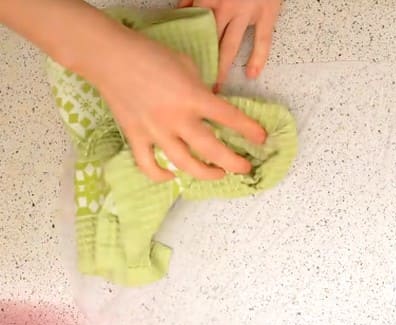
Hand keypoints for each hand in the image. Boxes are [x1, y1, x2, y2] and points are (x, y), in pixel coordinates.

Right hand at [93, 32, 266, 181]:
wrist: (111, 57)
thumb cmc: (152, 55)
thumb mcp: (187, 66)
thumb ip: (201, 90)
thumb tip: (209, 106)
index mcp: (194, 97)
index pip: (230, 118)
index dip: (249, 130)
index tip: (262, 139)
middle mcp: (177, 119)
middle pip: (212, 150)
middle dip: (234, 162)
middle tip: (245, 167)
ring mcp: (155, 131)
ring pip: (185, 164)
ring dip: (205, 173)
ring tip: (218, 174)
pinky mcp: (136, 137)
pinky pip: (149, 165)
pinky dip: (161, 175)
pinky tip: (172, 176)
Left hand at [178, 0, 281, 86]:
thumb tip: (182, 10)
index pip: (195, 25)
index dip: (189, 44)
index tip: (181, 61)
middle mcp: (226, 8)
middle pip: (211, 40)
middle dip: (203, 61)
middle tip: (196, 83)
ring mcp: (247, 14)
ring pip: (231, 45)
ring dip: (223, 66)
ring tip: (217, 85)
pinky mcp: (267, 15)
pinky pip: (263, 40)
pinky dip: (258, 58)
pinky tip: (252, 74)